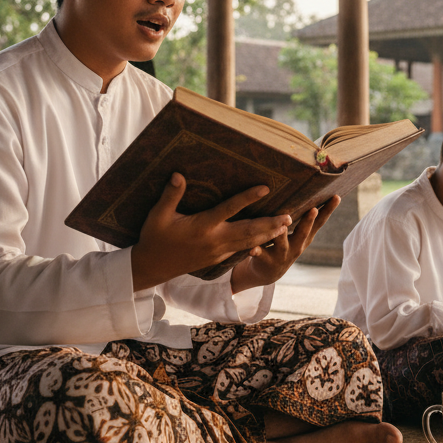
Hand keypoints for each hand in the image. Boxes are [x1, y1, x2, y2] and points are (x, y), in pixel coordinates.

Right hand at [131, 174, 293, 290]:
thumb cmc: (155, 238)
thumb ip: (170, 195)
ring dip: (269, 234)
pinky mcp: (218, 259)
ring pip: (249, 242)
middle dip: (270, 224)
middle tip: (290, 216)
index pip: (229, 209)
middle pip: (248, 230)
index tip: (265, 188)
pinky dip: (258, 244)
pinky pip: (242, 250)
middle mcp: (215, 240)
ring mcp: (218, 252)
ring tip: (287, 226)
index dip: (247, 198)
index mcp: (202, 227)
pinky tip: (269, 240)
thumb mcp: (158, 216)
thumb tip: (178, 174)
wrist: (153, 267)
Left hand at [231, 196, 340, 291]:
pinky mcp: (265, 261)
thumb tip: (313, 191)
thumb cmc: (284, 244)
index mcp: (305, 237)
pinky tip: (253, 249)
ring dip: (281, 233)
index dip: (328, 210)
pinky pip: (260, 255)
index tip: (336, 196)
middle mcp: (296, 245)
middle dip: (308, 221)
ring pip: (281, 242)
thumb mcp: (297, 233)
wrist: (268, 272)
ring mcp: (281, 254)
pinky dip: (257, 251)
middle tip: (313, 210)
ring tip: (282, 224)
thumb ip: (303, 217)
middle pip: (303, 232)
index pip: (319, 222)